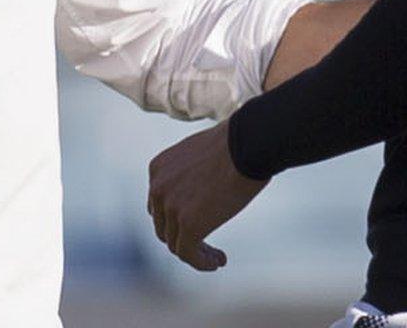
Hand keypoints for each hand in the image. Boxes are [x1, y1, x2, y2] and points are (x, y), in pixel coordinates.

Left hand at [145, 119, 265, 271]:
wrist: (248, 143)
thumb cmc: (237, 142)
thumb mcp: (203, 153)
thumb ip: (194, 172)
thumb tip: (202, 191)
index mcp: (158, 168)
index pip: (159, 206)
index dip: (176, 220)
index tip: (198, 226)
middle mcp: (158, 188)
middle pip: (164, 226)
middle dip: (183, 238)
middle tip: (206, 247)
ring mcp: (171, 207)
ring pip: (175, 243)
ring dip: (196, 253)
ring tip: (217, 257)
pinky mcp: (189, 224)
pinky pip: (189, 254)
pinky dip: (202, 262)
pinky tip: (219, 262)